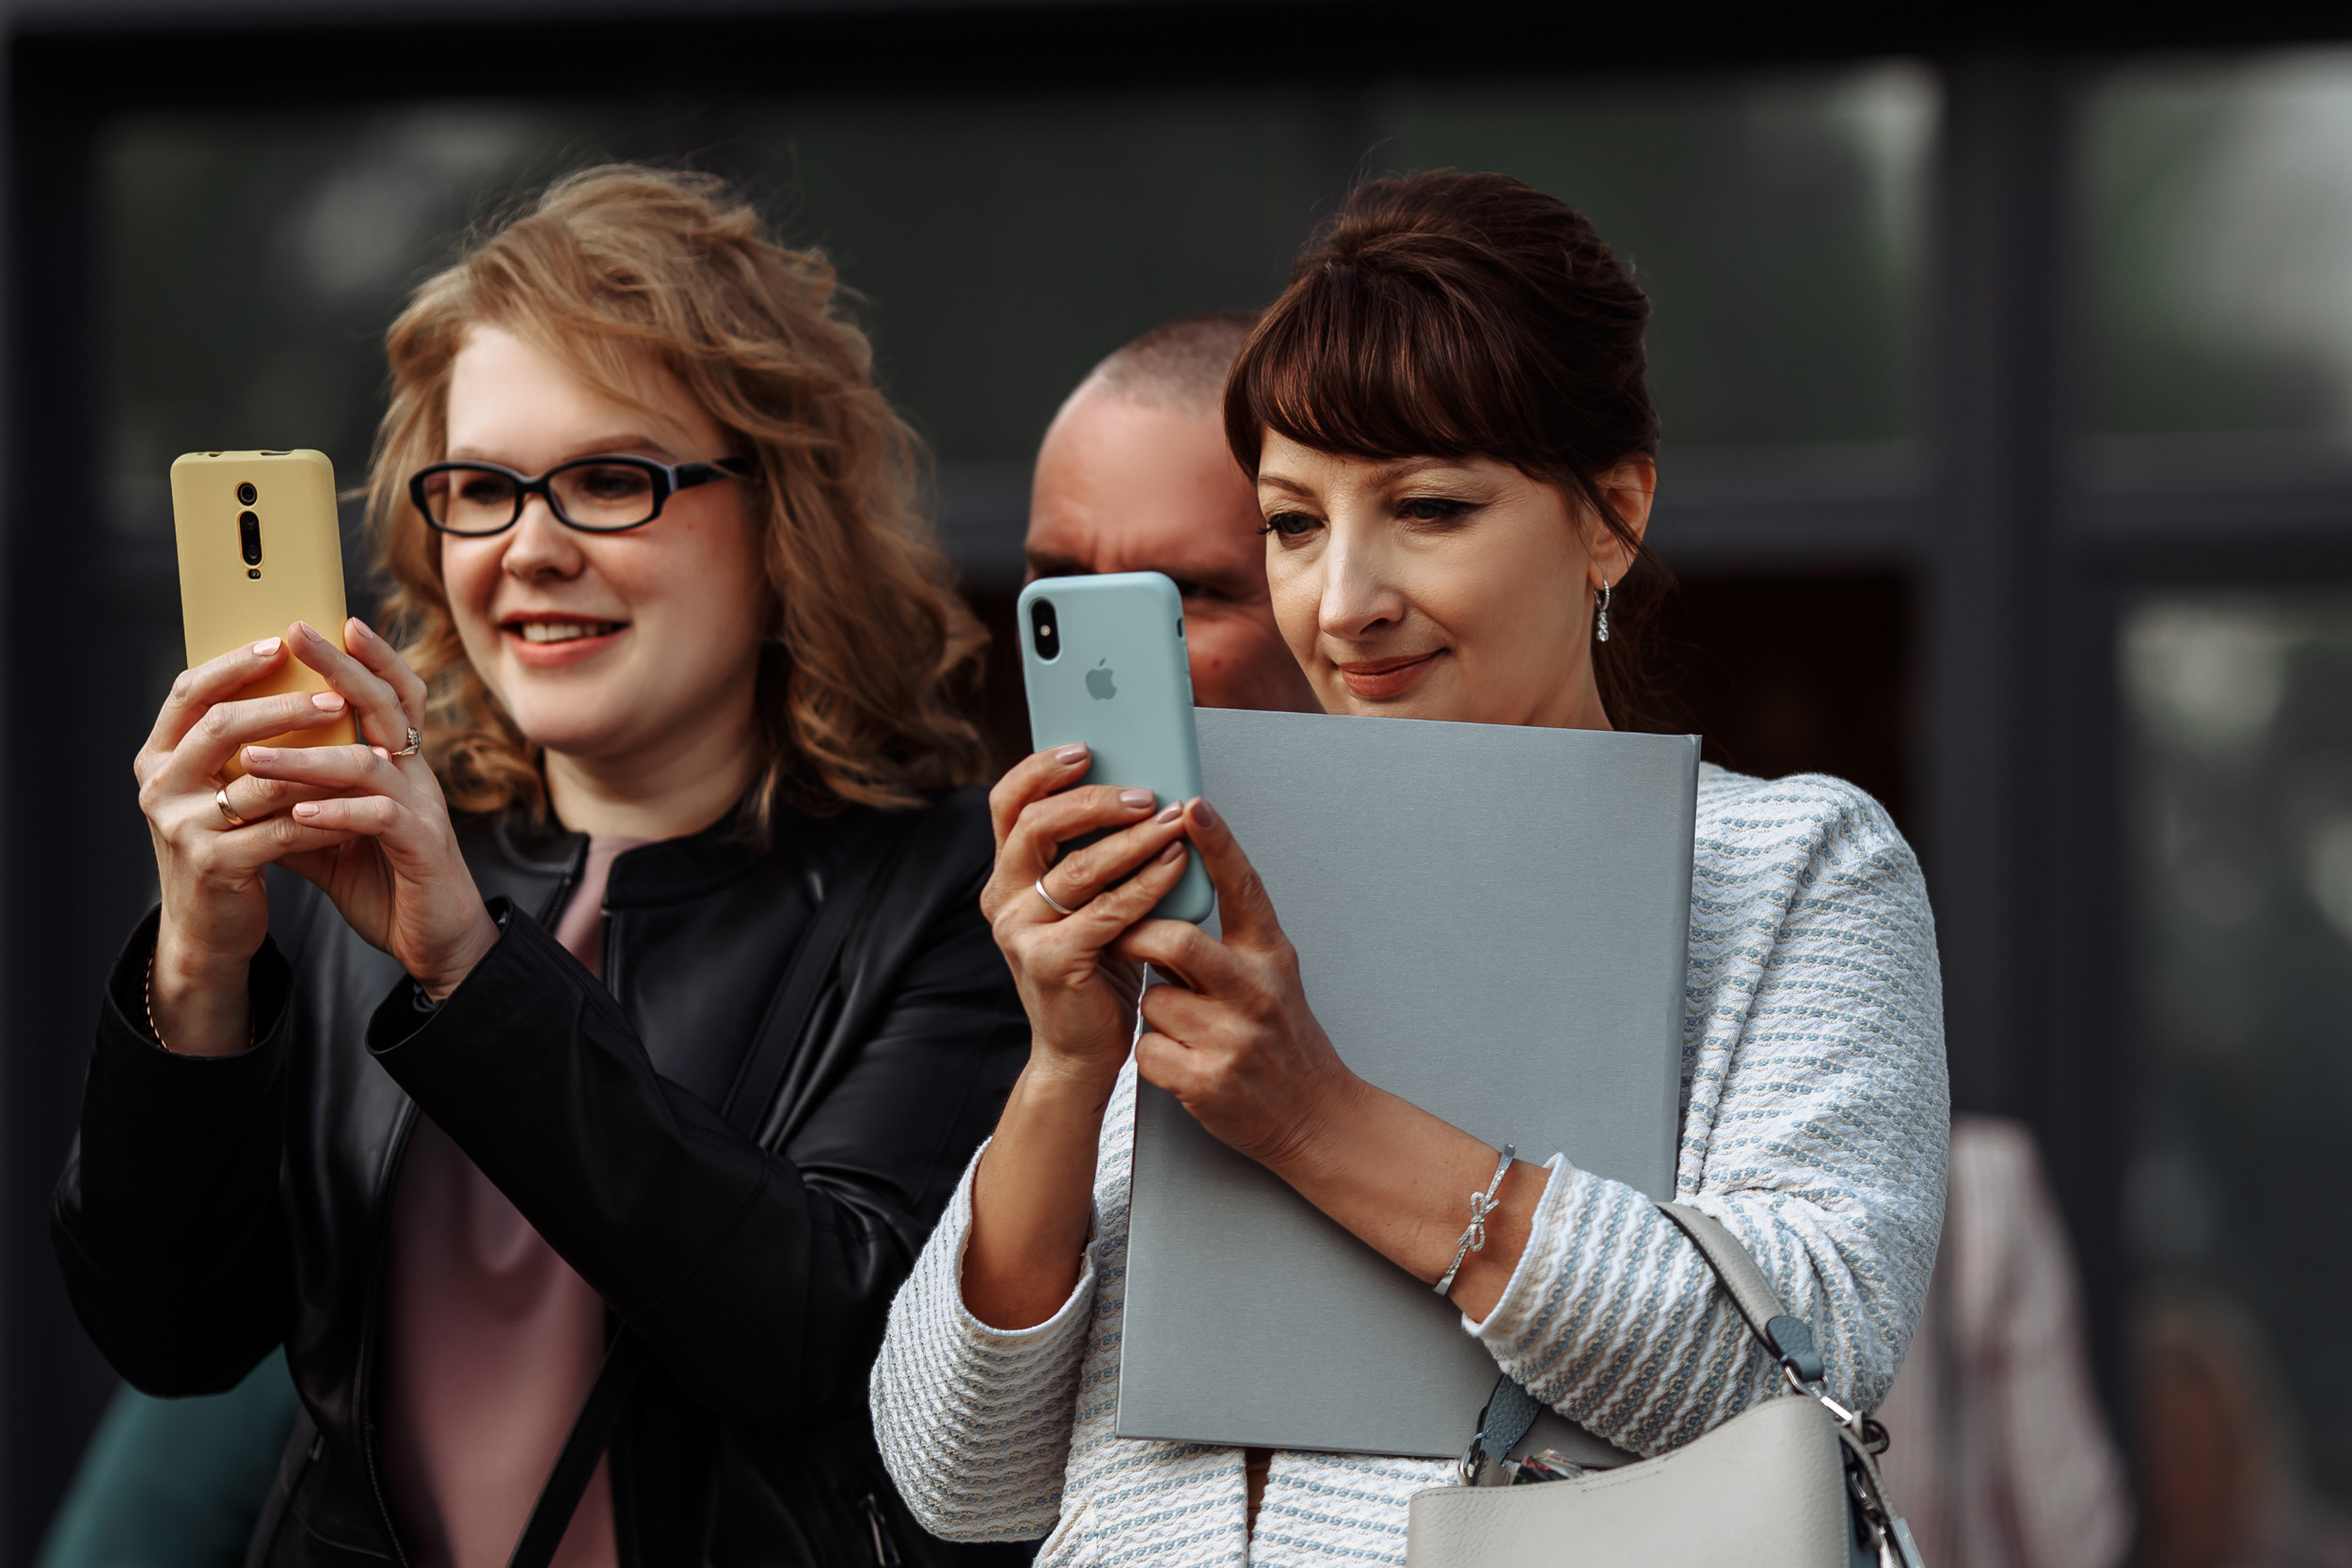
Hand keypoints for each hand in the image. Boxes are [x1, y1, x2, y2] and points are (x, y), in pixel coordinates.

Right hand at [135, 636, 367, 1054]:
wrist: (209, 926)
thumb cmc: (226, 842)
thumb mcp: (219, 786)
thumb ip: (239, 741)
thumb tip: (294, 671)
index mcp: (158, 755)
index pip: (190, 691)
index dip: (235, 664)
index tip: (283, 641)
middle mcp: (159, 785)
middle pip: (222, 725)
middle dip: (284, 705)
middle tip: (337, 695)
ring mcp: (181, 826)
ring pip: (259, 778)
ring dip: (319, 760)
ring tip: (366, 747)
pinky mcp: (214, 864)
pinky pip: (282, 828)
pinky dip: (326, 814)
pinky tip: (363, 805)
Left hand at [238, 619, 498, 999]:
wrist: (440, 946)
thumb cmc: (390, 890)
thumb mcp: (331, 844)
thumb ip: (292, 812)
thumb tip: (234, 792)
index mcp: (399, 768)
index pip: (390, 696)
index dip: (366, 657)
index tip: (326, 621)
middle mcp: (416, 777)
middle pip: (387, 704)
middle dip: (342, 665)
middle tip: (297, 631)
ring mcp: (422, 809)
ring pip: (370, 762)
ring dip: (308, 758)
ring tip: (253, 759)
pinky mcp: (422, 848)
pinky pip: (379, 817)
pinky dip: (336, 812)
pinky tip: (297, 816)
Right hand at [980, 745, 1196, 1085]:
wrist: (1082, 1050)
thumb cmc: (1095, 967)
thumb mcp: (1087, 900)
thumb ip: (1092, 852)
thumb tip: (1140, 788)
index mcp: (1008, 875)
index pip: (1008, 803)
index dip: (1040, 770)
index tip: (1084, 748)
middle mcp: (1004, 900)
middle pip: (1036, 826)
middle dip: (1094, 802)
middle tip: (1145, 793)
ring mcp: (1021, 933)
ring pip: (1077, 868)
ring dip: (1132, 839)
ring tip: (1174, 820)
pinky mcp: (1050, 963)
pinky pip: (1105, 911)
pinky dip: (1146, 884)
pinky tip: (1176, 865)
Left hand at [1110, 798, 1363, 1172]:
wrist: (1316, 1119)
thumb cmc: (1285, 1041)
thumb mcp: (1272, 978)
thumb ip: (1226, 943)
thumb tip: (1167, 901)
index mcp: (1271, 957)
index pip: (1244, 889)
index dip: (1218, 843)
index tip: (1193, 804)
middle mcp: (1255, 993)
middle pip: (1176, 942)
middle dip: (1137, 937)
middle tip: (1119, 936)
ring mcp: (1232, 1039)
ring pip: (1153, 1000)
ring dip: (1154, 1012)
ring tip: (1185, 1029)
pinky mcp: (1206, 1082)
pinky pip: (1147, 1050)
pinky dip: (1154, 1056)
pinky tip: (1184, 1064)